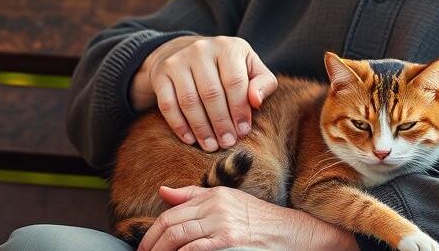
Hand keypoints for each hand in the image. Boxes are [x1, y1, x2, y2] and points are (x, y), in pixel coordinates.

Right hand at [130, 35, 276, 150]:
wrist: (186, 51)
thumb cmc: (227, 67)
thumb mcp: (250, 67)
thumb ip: (263, 83)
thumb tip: (256, 101)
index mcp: (228, 47)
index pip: (235, 82)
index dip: (239, 110)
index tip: (243, 131)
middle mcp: (201, 49)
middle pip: (211, 93)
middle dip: (221, 123)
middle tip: (227, 143)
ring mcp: (178, 60)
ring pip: (189, 101)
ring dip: (201, 128)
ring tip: (210, 145)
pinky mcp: (161, 74)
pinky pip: (168, 104)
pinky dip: (179, 125)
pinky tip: (190, 139)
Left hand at [137, 185, 357, 250]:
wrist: (292, 233)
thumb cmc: (260, 221)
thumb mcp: (228, 201)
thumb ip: (194, 196)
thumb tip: (163, 192)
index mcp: (213, 195)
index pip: (172, 211)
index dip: (153, 231)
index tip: (146, 246)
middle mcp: (215, 205)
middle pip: (170, 224)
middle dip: (151, 243)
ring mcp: (221, 224)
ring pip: (177, 237)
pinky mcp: (228, 242)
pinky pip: (194, 249)